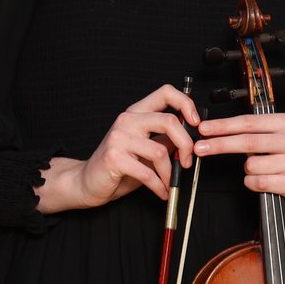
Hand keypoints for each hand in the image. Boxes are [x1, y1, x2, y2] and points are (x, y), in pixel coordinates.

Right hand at [41, 85, 201, 212]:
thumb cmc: (120, 166)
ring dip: (170, 172)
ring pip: (160, 150)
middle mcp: (127, 120)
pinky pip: (147, 172)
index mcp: (137, 113)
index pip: (166, 92)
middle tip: (187, 161)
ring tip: (170, 182)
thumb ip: (166, 138)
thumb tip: (193, 136)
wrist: (88, 182)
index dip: (186, 104)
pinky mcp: (114, 157)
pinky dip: (159, 185)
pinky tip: (161, 191)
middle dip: (186, 144)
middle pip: (169, 121)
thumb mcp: (147, 148)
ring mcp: (119, 137)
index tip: (196, 123)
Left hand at [194, 112, 284, 207]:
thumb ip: (251, 130)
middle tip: (200, 147)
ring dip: (246, 169)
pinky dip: (252, 182)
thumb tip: (214, 130)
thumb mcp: (275, 134)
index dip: (224, 126)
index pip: (250, 122)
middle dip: (220, 145)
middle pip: (248, 142)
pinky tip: (261, 179)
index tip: (204, 129)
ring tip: (258, 168)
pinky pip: (258, 182)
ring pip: (252, 165)